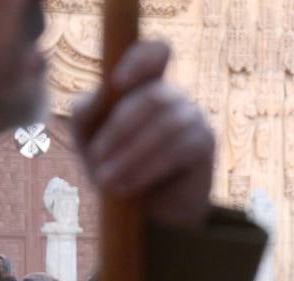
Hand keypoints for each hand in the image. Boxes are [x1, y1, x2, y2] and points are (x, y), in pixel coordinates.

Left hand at [72, 42, 214, 229]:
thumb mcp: (89, 139)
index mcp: (143, 84)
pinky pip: (178, 149)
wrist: (147, 215)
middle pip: (153, 97)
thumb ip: (88, 112)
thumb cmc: (115, 169)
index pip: (154, 52)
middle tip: (96, 161)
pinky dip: (147, 168)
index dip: (141, 60)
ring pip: (165, 125)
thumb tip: (103, 93)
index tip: (118, 82)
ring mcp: (194, 116)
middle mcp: (173, 94)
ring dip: (130, 155)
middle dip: (119, 131)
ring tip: (107, 181)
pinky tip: (128, 186)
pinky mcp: (206, 142)